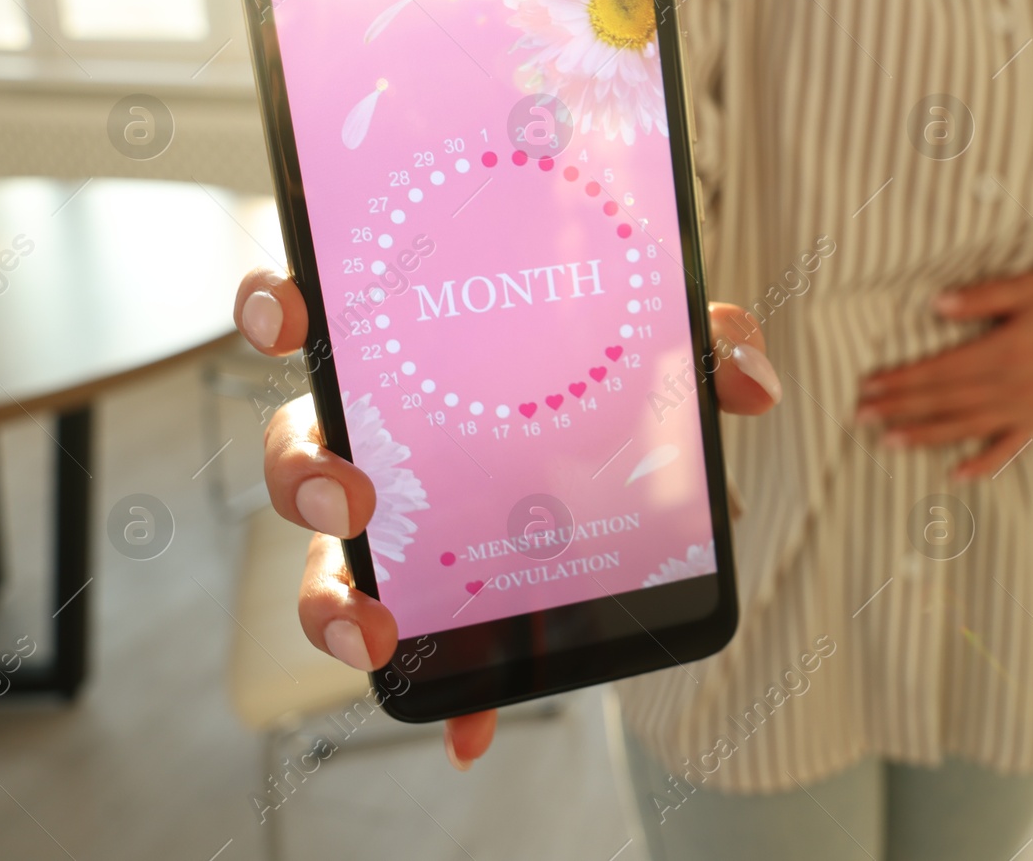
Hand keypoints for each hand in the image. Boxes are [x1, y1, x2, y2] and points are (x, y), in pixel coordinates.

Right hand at [233, 268, 780, 768]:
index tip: (293, 316)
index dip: (282, 306)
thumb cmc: (611, 389)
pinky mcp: (428, 602)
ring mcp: (393, 528)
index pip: (321, 314)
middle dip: (301, 473)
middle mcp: (380, 439)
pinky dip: (445, 692)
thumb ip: (703, 341)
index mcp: (414, 356)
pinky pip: (413, 651)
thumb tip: (750, 385)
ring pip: (319, 563)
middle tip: (349, 496)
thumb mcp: (661, 355)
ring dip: (331, 602)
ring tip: (378, 633)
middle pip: (295, 446)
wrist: (631, 472)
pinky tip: (475, 727)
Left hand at [855, 272, 1032, 480]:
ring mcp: (1022, 410)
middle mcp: (1008, 387)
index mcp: (1002, 353)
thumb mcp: (1028, 288)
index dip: (902, 379)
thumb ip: (982, 296)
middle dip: (899, 408)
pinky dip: (982, 466)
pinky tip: (954, 476)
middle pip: (943, 401)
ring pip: (964, 428)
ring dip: (924, 436)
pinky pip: (1006, 451)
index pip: (939, 370)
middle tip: (861, 416)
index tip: (869, 385)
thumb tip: (936, 303)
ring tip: (889, 442)